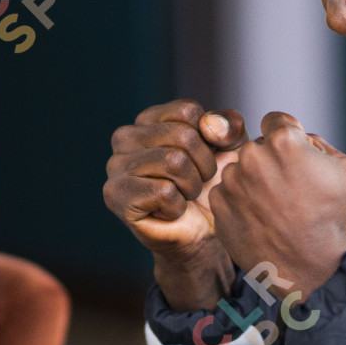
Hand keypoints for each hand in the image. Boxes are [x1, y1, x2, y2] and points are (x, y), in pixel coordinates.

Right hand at [104, 100, 248, 309]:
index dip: (209, 139)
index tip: (204, 159)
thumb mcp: (230, 150)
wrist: (200, 233)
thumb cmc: (209, 188)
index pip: (187, 111)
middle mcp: (125, 137)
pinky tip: (169, 211)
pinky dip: (177, 206)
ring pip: (173, 162)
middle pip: (183, 136)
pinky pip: (163, 192)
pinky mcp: (115, 195)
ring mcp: (115, 166)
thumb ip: (230, 126)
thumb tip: (210, 125)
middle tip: (198, 184)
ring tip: (184, 196)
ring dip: (191, 187)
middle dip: (204, 166)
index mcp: (148, 119)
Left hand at [209, 113, 345, 299]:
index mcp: (284, 141)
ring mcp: (232, 182)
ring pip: (240, 171)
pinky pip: (227, 193)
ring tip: (275, 208)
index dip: (287, 137)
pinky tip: (260, 219)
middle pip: (256, 147)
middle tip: (288, 189)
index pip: (275, 121)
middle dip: (270, 161)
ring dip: (253, 182)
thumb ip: (322, 142)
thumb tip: (302, 138)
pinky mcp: (219, 206)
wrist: (312, 267)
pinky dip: (240, 203)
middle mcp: (252, 156)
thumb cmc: (333, 217)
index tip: (294, 157)